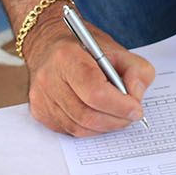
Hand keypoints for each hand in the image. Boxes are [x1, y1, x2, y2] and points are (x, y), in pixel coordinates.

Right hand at [22, 14, 153, 136]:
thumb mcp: (117, 49)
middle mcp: (49, 78)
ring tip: (116, 116)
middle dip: (116, 120)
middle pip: (87, 115)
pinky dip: (89, 128)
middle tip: (130, 116)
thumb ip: (136, 70)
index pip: (95, 92)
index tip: (136, 109)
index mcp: (67, 57)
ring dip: (104, 126)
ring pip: (79, 128)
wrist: (48, 44)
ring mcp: (41, 98)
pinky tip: (97, 115)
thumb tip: (136, 97)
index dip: (119, 106)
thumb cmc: (83, 48)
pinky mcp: (39, 111)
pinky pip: (70, 130)